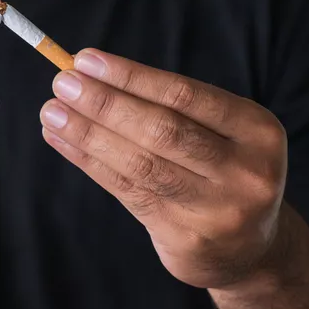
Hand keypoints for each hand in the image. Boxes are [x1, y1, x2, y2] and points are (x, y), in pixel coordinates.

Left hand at [40, 49, 286, 288]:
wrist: (249, 248)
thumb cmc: (221, 171)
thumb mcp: (219, 133)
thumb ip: (166, 106)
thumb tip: (89, 74)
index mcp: (257, 130)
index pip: (185, 95)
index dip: (131, 76)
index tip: (85, 61)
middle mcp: (245, 170)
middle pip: (162, 130)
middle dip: (105, 104)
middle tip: (61, 84)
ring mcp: (217, 209)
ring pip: (140, 164)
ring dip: (88, 134)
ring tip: (52, 113)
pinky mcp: (186, 238)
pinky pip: (127, 191)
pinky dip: (90, 163)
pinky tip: (63, 142)